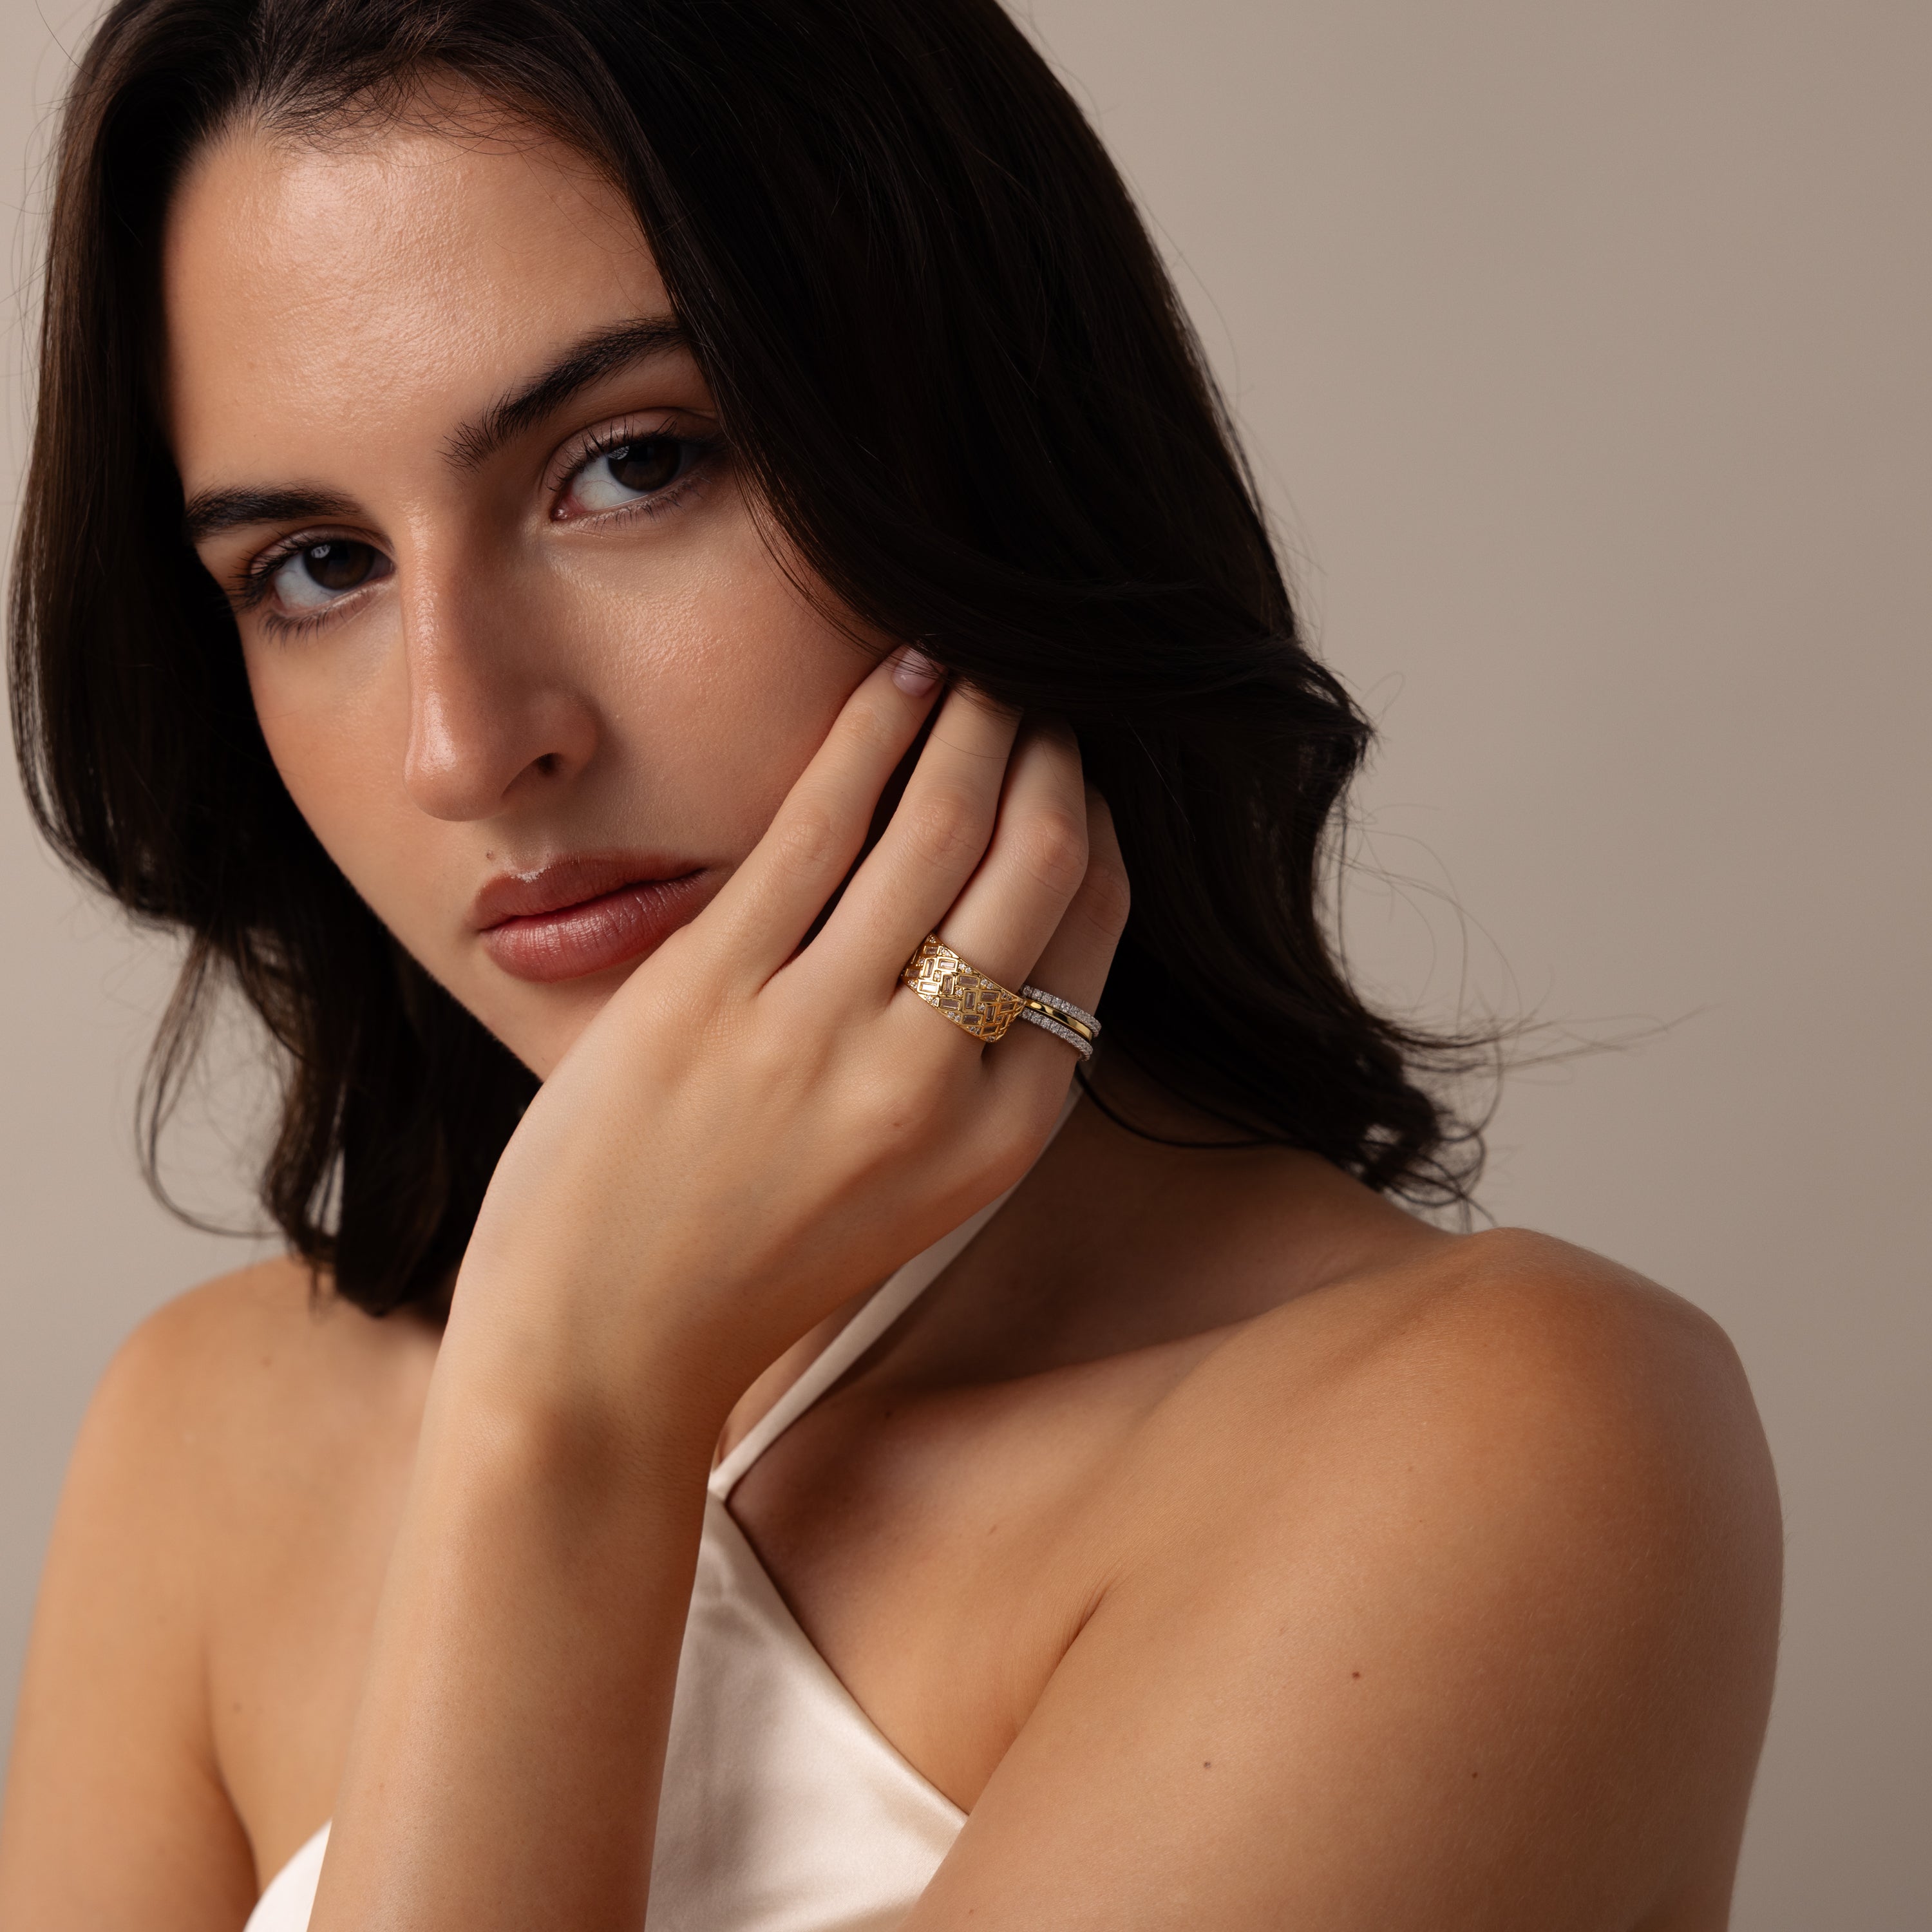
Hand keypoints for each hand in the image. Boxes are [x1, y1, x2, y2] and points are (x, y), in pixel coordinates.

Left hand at [440, 652, 1130, 1438]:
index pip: (1090, 936)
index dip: (1097, 825)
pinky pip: (820, 827)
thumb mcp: (912, 1190)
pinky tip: (900, 677)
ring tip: (977, 662)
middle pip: (1038, 861)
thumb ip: (974, 1069)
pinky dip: (873, 733)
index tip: (1076, 768)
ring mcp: (820, 1037)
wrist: (604, 1355)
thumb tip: (1007, 906)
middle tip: (1042, 686)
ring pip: (942, 825)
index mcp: (999, 1138)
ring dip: (976, 718)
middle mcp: (932, 1082)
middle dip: (1052, 749)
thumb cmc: (751, 1265)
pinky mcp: (712, 994)